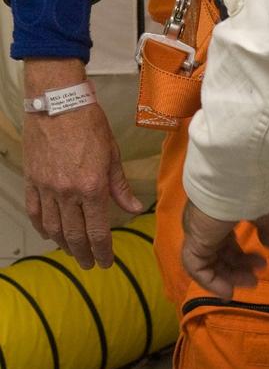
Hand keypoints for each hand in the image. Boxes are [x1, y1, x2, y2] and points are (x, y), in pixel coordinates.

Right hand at [23, 60, 143, 268]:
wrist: (58, 104)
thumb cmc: (90, 124)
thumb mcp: (112, 154)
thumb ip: (120, 186)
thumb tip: (135, 209)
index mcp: (92, 187)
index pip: (97, 231)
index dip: (102, 251)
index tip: (105, 262)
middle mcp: (68, 193)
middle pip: (74, 236)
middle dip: (84, 255)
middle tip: (91, 264)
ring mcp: (47, 189)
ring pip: (53, 228)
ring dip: (64, 245)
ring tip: (74, 252)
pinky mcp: (32, 181)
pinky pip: (35, 212)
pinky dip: (42, 227)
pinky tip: (50, 234)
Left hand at [181, 196, 268, 300]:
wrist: (240, 175)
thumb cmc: (257, 189)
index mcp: (222, 212)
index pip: (226, 239)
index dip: (242, 256)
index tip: (261, 264)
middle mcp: (206, 221)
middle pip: (218, 252)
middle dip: (237, 268)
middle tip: (255, 278)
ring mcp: (198, 230)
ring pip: (207, 260)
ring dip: (225, 277)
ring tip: (246, 285)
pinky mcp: (193, 238)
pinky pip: (196, 266)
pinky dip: (209, 281)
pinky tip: (228, 290)